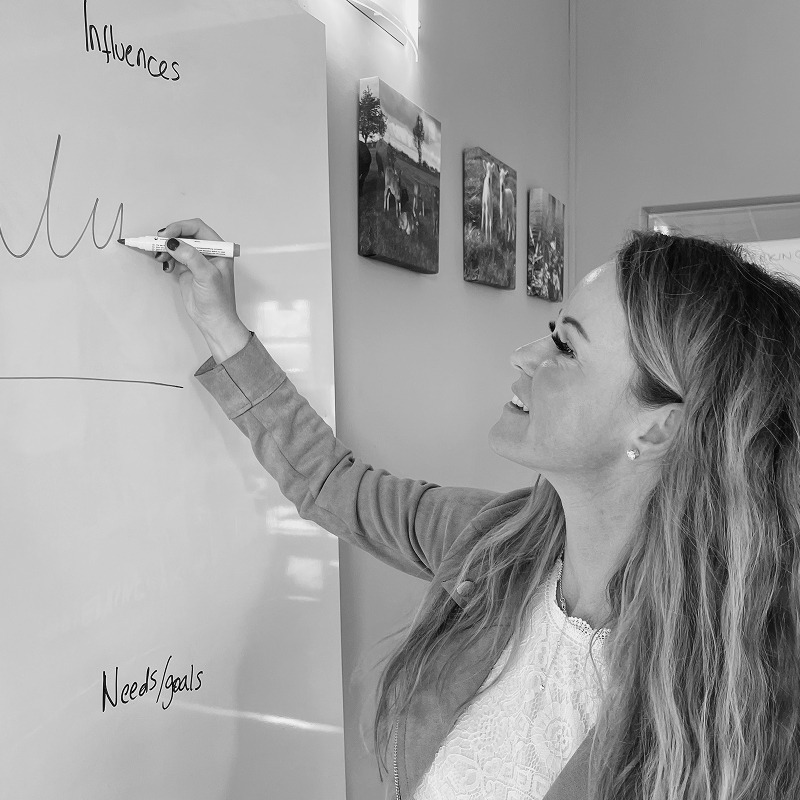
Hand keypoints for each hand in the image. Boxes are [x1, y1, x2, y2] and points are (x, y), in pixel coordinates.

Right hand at [157, 218, 249, 360]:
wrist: (213, 321)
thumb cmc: (218, 301)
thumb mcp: (207, 276)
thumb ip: (191, 257)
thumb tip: (173, 242)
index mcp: (219, 249)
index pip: (198, 228)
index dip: (180, 227)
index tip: (167, 235)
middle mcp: (208, 252)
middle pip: (185, 234)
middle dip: (170, 237)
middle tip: (157, 243)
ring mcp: (196, 260)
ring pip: (177, 245)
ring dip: (166, 248)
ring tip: (161, 257)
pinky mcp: (187, 269)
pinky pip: (173, 256)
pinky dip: (166, 258)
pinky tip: (166, 266)